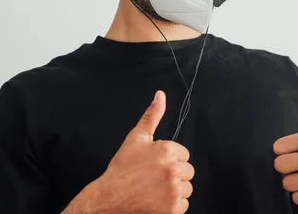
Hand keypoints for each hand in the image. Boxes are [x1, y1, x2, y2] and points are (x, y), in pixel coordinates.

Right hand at [63, 91, 193, 213]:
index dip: (170, 159)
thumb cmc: (122, 169)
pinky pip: (184, 205)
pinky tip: (157, 201)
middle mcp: (173, 169)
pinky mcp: (173, 209)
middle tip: (154, 178)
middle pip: (188, 171)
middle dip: (174, 174)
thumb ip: (152, 116)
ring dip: (175, 190)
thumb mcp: (136, 138)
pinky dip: (172, 206)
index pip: (184, 154)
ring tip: (155, 189)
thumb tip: (160, 95)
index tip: (155, 165)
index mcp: (167, 150)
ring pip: (187, 188)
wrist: (109, 199)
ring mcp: (174, 191)